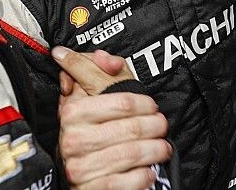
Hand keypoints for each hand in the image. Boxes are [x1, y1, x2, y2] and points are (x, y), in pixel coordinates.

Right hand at [53, 47, 170, 188]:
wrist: (80, 173)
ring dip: (155, 150)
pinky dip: (143, 176)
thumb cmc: (91, 130)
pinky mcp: (90, 189)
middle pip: (131, 127)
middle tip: (162, 126)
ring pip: (131, 154)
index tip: (151, 105)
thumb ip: (100, 70)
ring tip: (162, 147)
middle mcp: (73, 138)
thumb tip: (106, 59)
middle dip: (155, 126)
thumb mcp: (93, 96)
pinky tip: (148, 171)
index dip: (144, 103)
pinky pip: (124, 182)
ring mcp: (80, 166)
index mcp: (73, 112)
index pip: (121, 101)